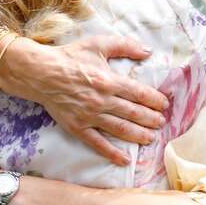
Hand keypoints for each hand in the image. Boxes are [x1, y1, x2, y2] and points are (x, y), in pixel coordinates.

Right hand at [4, 35, 169, 165]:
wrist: (40, 73)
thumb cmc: (70, 57)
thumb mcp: (98, 43)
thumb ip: (125, 46)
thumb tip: (148, 51)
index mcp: (109, 80)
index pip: (139, 93)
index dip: (155, 100)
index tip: (164, 104)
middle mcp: (102, 101)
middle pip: (133, 113)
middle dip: (151, 119)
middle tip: (162, 122)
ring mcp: (90, 116)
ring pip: (120, 129)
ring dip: (138, 135)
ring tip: (151, 138)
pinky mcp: (78, 128)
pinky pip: (98, 143)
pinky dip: (112, 153)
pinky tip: (125, 160)